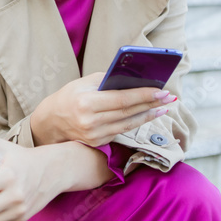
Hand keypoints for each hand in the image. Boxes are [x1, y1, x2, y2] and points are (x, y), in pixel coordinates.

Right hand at [30, 72, 176, 146]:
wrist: (51, 121)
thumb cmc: (70, 95)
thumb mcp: (85, 83)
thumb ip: (109, 80)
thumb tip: (136, 77)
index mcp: (86, 103)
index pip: (122, 100)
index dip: (143, 95)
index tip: (161, 90)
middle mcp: (90, 122)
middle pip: (128, 113)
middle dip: (151, 104)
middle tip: (169, 97)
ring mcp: (94, 136)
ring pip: (128, 125)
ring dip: (148, 115)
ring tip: (163, 107)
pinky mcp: (97, 143)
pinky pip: (122, 131)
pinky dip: (136, 123)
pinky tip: (147, 115)